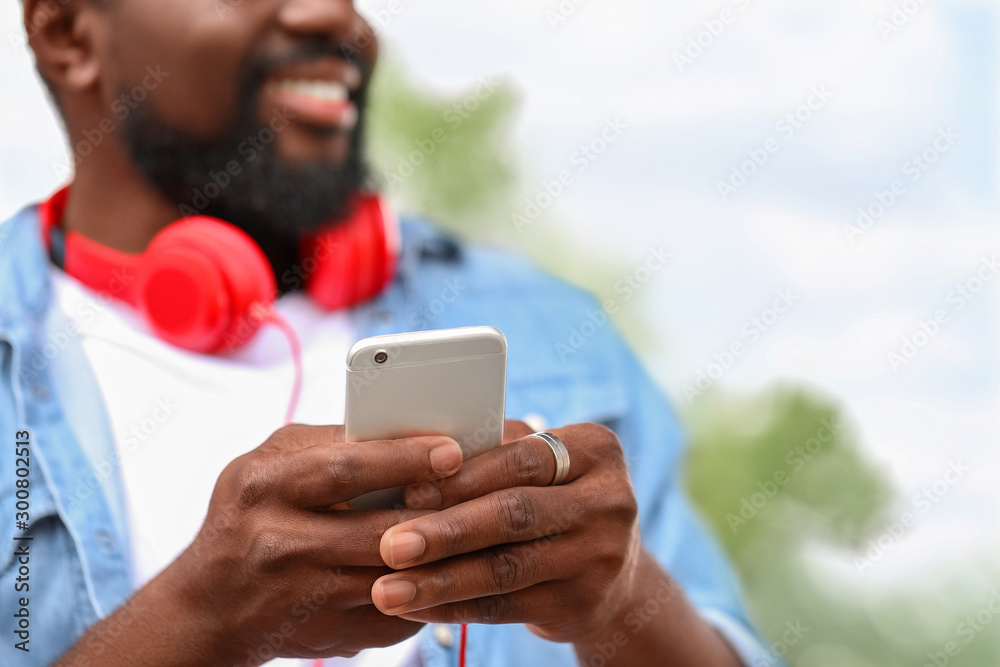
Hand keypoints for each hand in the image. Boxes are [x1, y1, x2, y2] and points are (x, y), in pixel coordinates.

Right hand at [167, 424, 465, 662]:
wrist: (207, 605)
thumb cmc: (249, 515)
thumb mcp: (270, 466)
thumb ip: (326, 444)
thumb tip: (404, 428)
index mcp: (264, 485)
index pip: (344, 467)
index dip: (402, 458)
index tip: (452, 449)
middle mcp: (277, 540)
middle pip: (373, 529)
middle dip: (435, 512)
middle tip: (483, 492)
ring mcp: (299, 594)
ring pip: (389, 578)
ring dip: (439, 557)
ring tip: (480, 531)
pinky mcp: (322, 634)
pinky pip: (389, 618)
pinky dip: (426, 598)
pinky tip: (456, 577)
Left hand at [369, 421, 641, 643]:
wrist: (611, 572)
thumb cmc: (550, 499)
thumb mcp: (539, 465)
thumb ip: (490, 452)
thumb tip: (413, 461)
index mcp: (594, 450)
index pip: (521, 459)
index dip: (462, 477)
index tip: (408, 490)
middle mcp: (608, 501)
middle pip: (515, 514)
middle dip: (447, 531)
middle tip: (390, 545)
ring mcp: (600, 557)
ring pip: (507, 568)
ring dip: (441, 581)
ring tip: (389, 589)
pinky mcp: (582, 604)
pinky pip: (506, 607)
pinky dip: (456, 607)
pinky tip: (418, 607)